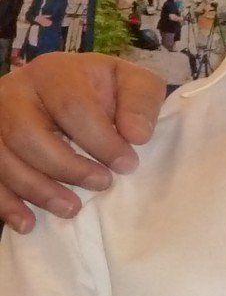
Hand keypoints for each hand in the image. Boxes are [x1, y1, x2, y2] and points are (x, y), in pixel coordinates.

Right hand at [0, 52, 165, 229]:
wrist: (67, 90)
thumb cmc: (103, 90)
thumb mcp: (131, 82)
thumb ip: (141, 100)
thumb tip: (136, 135)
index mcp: (54, 72)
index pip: (71, 106)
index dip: (100, 140)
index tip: (127, 164)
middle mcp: (15, 92)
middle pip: (26, 133)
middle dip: (67, 166)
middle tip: (103, 184)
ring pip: (2, 157)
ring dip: (37, 189)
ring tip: (71, 208)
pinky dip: (6, 202)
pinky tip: (27, 222)